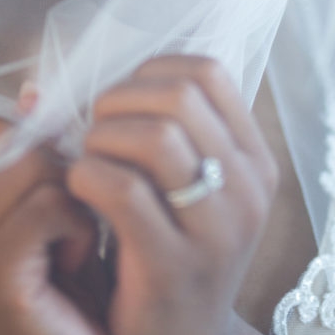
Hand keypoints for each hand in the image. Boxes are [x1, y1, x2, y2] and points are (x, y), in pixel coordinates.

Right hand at [0, 109, 106, 334]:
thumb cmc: (60, 291)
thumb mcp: (33, 208)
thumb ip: (25, 150)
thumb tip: (33, 90)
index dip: (3, 135)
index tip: (29, 177)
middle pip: (0, 134)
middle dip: (49, 164)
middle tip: (59, 217)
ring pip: (32, 163)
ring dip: (71, 197)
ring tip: (69, 243)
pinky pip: (50, 202)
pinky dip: (80, 226)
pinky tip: (75, 262)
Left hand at [66, 55, 278, 334]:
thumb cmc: (169, 256)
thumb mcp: (192, 192)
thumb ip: (167, 131)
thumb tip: (96, 67)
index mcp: (255, 162)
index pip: (210, 73)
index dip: (153, 71)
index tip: (123, 99)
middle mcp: (249, 191)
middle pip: (180, 97)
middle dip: (120, 100)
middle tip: (94, 127)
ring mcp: (217, 232)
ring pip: (154, 137)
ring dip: (101, 136)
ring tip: (86, 160)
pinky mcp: (174, 267)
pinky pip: (122, 189)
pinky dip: (86, 176)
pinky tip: (78, 189)